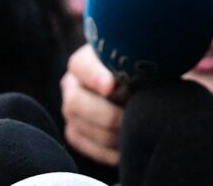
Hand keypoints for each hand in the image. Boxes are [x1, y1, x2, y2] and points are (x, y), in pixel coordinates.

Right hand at [61, 43, 126, 167]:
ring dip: (110, 135)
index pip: (82, 65)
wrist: (138, 86)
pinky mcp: (75, 132)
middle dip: (106, 114)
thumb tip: (129, 86)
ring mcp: (71, 110)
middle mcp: (72, 84)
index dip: (94, 76)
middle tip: (132, 118)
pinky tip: (125, 150)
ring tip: (133, 133)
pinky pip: (84, 145)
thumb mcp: (138, 63)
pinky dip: (106, 152)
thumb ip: (133, 68)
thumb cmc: (141, 71)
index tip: (111, 86)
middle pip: (74, 102)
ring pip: (79, 127)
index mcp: (85, 60)